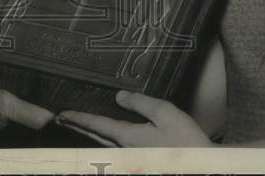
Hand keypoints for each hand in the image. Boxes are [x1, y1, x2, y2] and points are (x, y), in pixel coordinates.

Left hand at [55, 90, 212, 147]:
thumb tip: (119, 97)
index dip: (79, 118)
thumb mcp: (165, 114)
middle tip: (62, 119)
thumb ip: (141, 104)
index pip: (97, 125)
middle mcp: (125, 151)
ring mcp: (133, 158)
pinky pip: (117, 148)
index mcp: (128, 137)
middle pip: (96, 138)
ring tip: (78, 125)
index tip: (62, 114)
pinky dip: (106, 140)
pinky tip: (106, 136)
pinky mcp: (141, 161)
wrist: (202, 167)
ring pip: (105, 145)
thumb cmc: (186, 141)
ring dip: (90, 135)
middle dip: (79, 128)